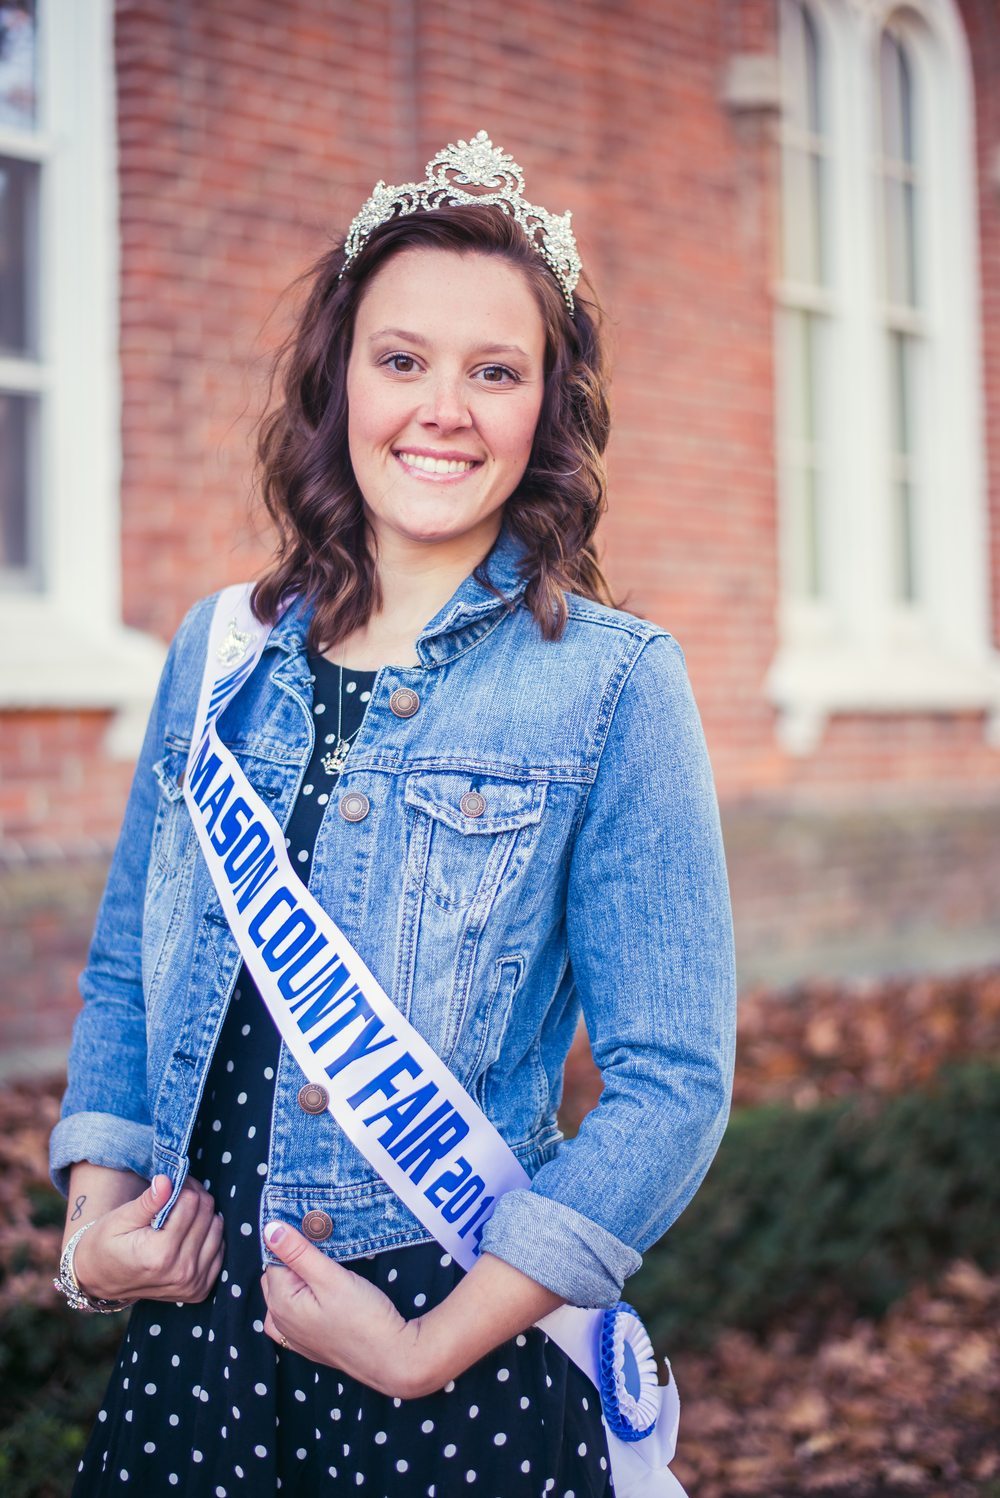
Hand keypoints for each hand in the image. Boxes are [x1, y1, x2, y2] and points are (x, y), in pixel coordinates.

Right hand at [73, 1174, 223, 1303]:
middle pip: (206, 1213)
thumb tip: (167, 1180)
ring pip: (217, 1228)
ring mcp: (192, 1283)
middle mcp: (180, 1272)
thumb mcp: (120, 1219)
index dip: (180, 1186)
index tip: (168, 1186)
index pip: (190, 1203)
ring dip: (202, 1214)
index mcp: (159, 1254)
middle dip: (192, 1196)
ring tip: (179, 1213)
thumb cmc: (106, 1244)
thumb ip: (148, 1202)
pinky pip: (219, 1248)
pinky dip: (207, 1235)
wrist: (101, 1279)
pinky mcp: (200, 1289)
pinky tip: (188, 1233)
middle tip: (174, 1195)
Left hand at [261, 1222, 561, 1398]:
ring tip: (342, 1258)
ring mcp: (318, 1343)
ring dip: (314, 1277)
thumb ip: (304, 1250)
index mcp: (292, 1312)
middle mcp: (298, 1330)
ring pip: (300, 1299)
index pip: (274, 1262)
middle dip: (299, 1257)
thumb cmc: (378, 1321)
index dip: (291, 1237)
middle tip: (328, 1232)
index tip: (306, 1213)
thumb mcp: (338, 1279)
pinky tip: (350, 1291)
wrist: (413, 1365)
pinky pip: (318, 1317)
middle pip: (284, 1280)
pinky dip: (325, 1301)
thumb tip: (274, 1224)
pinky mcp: (341, 1348)